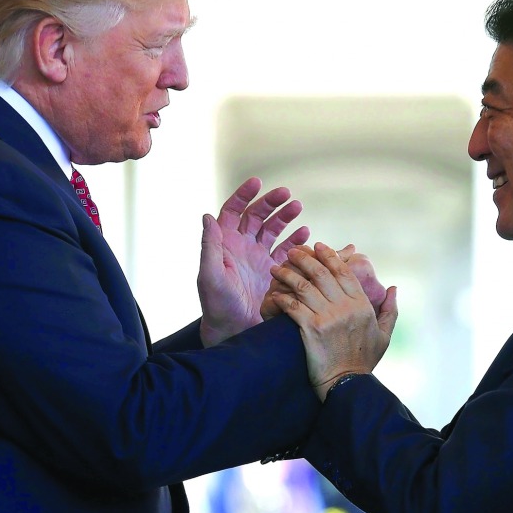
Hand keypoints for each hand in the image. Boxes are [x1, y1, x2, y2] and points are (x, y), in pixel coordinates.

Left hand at [198, 177, 310, 346]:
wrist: (233, 330)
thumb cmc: (216, 305)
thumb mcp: (209, 275)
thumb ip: (210, 246)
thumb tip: (207, 216)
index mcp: (224, 243)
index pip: (233, 211)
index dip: (244, 195)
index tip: (257, 182)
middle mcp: (241, 246)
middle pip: (257, 216)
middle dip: (271, 202)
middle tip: (286, 194)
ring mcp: (258, 257)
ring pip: (273, 229)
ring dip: (285, 216)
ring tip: (298, 207)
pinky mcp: (273, 270)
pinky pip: (286, 249)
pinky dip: (296, 239)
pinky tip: (305, 233)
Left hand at [270, 243, 398, 399]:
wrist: (347, 384)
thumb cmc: (364, 361)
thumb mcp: (384, 334)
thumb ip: (390, 309)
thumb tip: (393, 287)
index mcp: (361, 304)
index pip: (343, 271)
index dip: (329, 255)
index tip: (318, 245)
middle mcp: (345, 307)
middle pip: (321, 273)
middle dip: (304, 258)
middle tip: (291, 252)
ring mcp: (327, 317)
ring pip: (303, 286)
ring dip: (287, 274)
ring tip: (276, 269)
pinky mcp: (311, 329)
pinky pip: (292, 306)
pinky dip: (282, 298)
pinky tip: (274, 293)